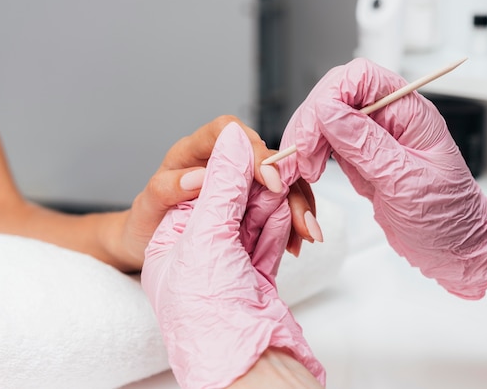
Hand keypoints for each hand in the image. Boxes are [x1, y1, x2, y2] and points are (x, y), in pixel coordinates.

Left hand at [141, 122, 324, 387]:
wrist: (215, 349)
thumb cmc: (188, 296)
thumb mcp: (200, 236)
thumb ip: (219, 185)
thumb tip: (237, 137)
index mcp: (183, 174)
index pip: (220, 137)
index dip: (248, 149)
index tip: (268, 178)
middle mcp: (210, 190)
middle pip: (257, 163)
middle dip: (282, 187)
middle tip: (299, 217)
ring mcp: (234, 214)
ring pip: (276, 189)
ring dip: (294, 210)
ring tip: (303, 238)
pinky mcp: (256, 238)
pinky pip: (282, 218)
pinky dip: (294, 229)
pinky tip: (298, 248)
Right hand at [282, 57, 486, 298]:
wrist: (453, 247)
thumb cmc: (446, 216)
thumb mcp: (406, 182)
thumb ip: (366, 145)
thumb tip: (328, 110)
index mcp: (409, 112)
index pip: (360, 78)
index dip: (329, 97)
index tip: (313, 135)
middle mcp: (388, 118)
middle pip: (334, 97)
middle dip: (310, 125)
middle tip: (302, 162)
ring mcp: (371, 137)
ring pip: (323, 121)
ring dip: (305, 144)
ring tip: (300, 174)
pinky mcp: (359, 157)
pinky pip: (325, 146)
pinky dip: (309, 159)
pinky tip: (306, 176)